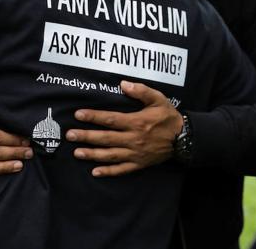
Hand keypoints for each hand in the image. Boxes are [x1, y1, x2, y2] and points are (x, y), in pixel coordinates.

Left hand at [66, 81, 183, 176]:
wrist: (184, 138)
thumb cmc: (168, 116)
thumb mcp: (158, 99)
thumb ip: (141, 91)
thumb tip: (123, 84)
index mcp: (137, 122)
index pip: (111, 119)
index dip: (93, 117)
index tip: (78, 115)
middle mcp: (133, 139)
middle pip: (105, 138)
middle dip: (86, 136)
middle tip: (70, 135)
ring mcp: (135, 154)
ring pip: (110, 155)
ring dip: (92, 154)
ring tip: (77, 153)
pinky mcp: (139, 164)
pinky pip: (122, 170)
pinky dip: (108, 172)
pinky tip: (95, 172)